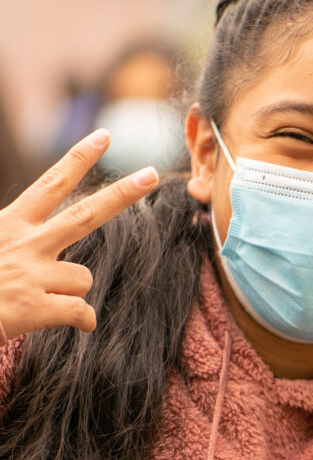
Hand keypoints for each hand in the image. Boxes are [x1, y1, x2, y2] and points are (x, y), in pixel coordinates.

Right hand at [0, 129, 158, 338]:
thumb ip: (20, 235)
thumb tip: (50, 241)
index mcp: (11, 223)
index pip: (52, 184)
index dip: (79, 159)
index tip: (104, 136)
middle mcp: (25, 243)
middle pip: (85, 215)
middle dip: (122, 194)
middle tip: (152, 175)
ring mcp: (31, 274)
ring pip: (84, 278)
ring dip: (72, 291)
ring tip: (40, 298)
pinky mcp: (35, 307)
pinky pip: (82, 313)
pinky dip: (82, 322)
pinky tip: (63, 323)